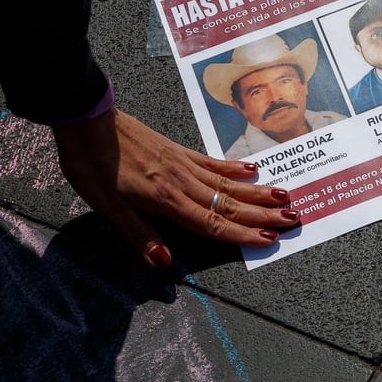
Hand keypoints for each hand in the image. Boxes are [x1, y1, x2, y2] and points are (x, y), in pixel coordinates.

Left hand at [51, 107, 298, 267]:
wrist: (87, 119)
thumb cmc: (92, 165)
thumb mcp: (107, 206)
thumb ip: (139, 234)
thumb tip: (164, 262)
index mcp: (167, 200)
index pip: (212, 223)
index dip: (241, 235)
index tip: (269, 240)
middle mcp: (182, 182)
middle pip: (230, 204)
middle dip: (263, 214)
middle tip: (294, 219)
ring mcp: (183, 165)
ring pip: (228, 184)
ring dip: (258, 193)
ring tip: (286, 196)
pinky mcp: (178, 151)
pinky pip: (213, 163)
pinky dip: (235, 169)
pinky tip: (252, 170)